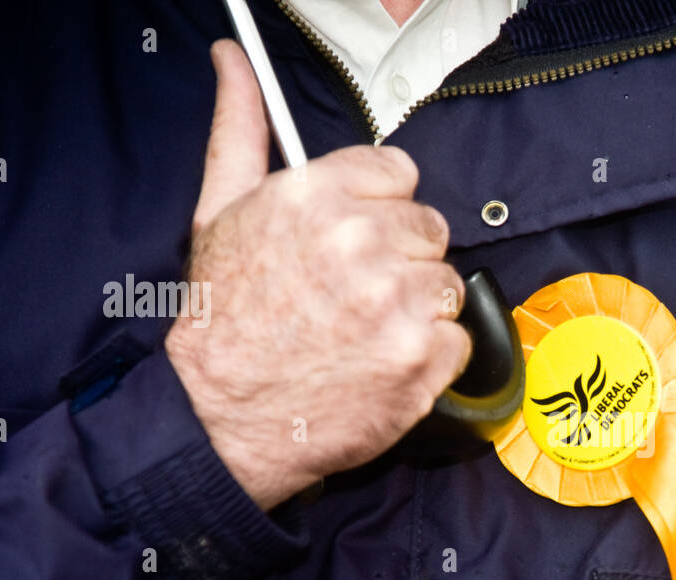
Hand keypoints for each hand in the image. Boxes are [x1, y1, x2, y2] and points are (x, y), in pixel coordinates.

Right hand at [165, 39, 470, 510]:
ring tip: (364, 334)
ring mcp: (396, 304)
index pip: (399, 174)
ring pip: (447, 285)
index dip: (380, 210)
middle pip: (429, 229)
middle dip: (400, 260)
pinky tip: (382, 365)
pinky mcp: (421, 359)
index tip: (359, 239)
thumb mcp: (219, 213)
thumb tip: (236, 65)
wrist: (218, 419)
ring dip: (417, 310)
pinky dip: (429, 359)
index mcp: (316, 197)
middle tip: (354, 296)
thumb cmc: (221, 322)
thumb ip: (241, 132)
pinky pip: (458, 341)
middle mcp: (361, 243)